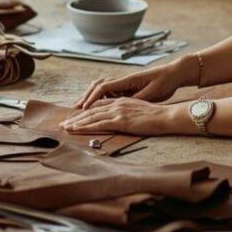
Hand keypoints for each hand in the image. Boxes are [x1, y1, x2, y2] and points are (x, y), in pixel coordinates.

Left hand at [59, 97, 176, 135]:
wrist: (167, 116)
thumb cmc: (158, 116)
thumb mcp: (140, 111)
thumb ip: (129, 113)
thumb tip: (123, 120)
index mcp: (122, 101)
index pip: (99, 105)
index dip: (86, 111)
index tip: (76, 117)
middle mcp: (117, 104)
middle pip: (91, 110)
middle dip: (76, 117)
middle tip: (64, 123)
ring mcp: (118, 112)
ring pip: (91, 116)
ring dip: (76, 122)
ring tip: (65, 127)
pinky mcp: (120, 121)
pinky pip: (98, 124)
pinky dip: (84, 127)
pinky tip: (75, 130)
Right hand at [74, 61, 193, 108]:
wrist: (173, 73)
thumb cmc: (164, 81)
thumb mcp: (153, 92)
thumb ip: (137, 98)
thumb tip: (122, 105)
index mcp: (127, 80)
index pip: (103, 87)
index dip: (93, 97)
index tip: (85, 107)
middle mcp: (122, 80)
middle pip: (98, 86)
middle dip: (86, 97)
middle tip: (77, 108)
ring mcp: (124, 83)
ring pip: (101, 88)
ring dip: (90, 96)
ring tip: (81, 107)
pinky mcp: (127, 87)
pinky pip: (109, 91)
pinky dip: (99, 97)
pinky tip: (95, 105)